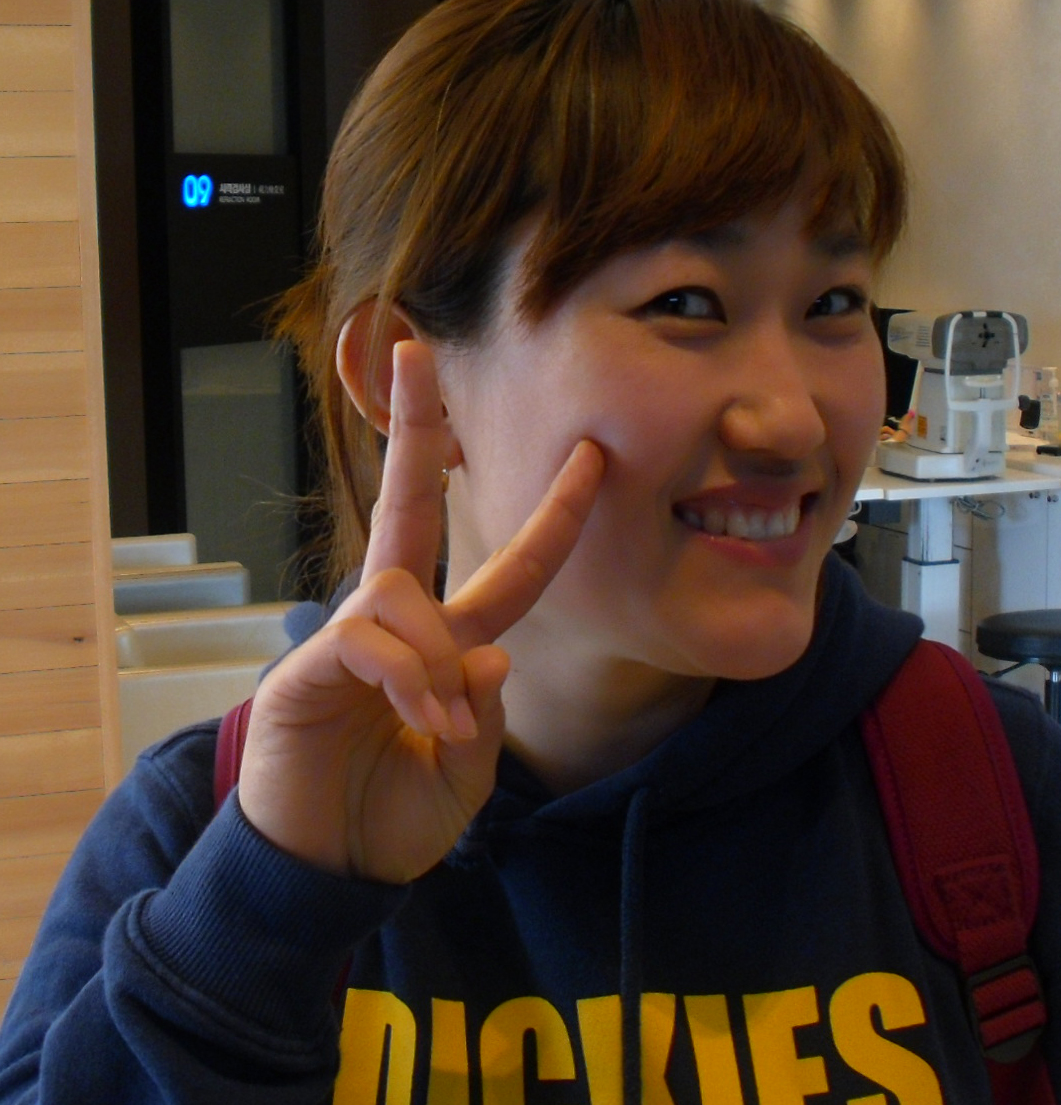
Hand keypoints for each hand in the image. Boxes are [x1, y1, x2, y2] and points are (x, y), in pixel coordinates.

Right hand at [237, 340, 603, 881]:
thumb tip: (486, 653)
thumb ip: (484, 716)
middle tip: (414, 350)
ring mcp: (348, 640)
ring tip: (436, 723)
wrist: (327, 870)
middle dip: (417, 430)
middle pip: (411, 506)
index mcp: (447, 644)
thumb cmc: (394, 818)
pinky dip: (405, 677)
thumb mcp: (466, 775)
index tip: (594, 456)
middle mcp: (398, 625)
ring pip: (403, 591)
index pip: (512, 568)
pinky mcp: (306, 668)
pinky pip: (367, 640)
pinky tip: (415, 718)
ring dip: (434, 658)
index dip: (555, 517)